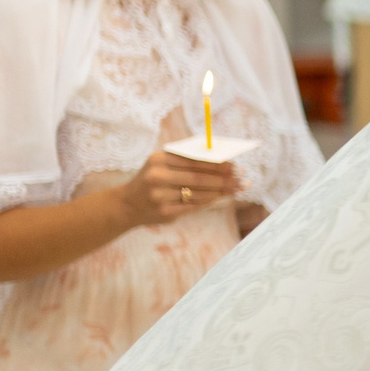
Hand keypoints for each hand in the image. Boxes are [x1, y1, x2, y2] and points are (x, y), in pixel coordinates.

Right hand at [115, 150, 238, 227]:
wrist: (126, 205)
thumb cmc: (151, 180)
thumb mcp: (161, 165)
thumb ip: (185, 161)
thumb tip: (220, 161)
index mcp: (159, 159)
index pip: (194, 160)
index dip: (217, 163)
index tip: (235, 165)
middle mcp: (158, 176)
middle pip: (199, 177)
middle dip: (224, 178)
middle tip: (243, 179)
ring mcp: (160, 195)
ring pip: (199, 193)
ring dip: (222, 191)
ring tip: (238, 188)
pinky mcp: (165, 211)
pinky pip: (194, 205)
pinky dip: (210, 201)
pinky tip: (222, 197)